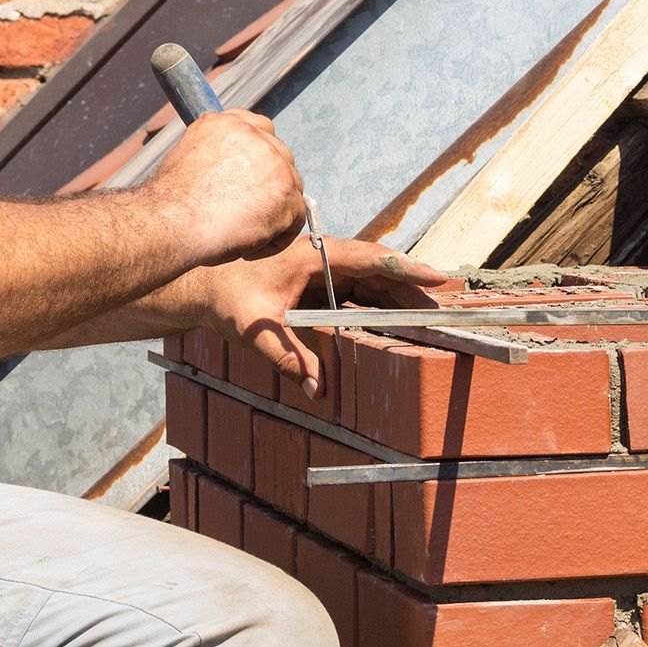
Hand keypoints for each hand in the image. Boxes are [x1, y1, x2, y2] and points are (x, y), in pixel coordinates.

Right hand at [144, 109, 306, 268]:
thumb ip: (220, 155)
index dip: (259, 158)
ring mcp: (273, 160)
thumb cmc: (172, 206)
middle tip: (244, 214)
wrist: (169, 224)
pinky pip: (296, 218)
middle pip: (281, 159)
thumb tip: (237, 171)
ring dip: (272, 214)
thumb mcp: (190, 159)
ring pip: (291, 189)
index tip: (252, 180)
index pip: (261, 129)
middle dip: (269, 188)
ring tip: (241, 234)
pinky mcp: (286, 190)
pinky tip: (248, 247)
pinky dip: (275, 239)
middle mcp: (253, 135)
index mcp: (228, 123)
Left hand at [178, 237, 447, 396]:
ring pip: (372, 280)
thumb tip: (317, 389)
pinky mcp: (319, 283)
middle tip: (444, 305)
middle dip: (413, 286)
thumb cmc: (227, 298)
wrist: (203, 285)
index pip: (371, 259)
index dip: (406, 268)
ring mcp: (324, 270)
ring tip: (431, 314)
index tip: (436, 277)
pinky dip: (381, 303)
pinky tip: (398, 320)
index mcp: (315, 257)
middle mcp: (324, 258)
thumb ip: (289, 358)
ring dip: (400, 295)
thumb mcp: (256, 330)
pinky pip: (358, 291)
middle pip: (379, 270)